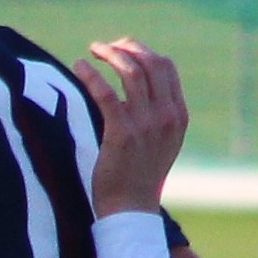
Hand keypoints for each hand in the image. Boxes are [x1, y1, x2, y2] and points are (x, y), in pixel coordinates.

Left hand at [76, 38, 187, 217]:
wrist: (131, 210)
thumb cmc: (139, 177)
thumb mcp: (160, 143)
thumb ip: (156, 114)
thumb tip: (134, 87)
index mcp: (178, 116)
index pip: (166, 67)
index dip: (143, 51)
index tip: (123, 50)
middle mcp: (166, 116)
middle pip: (150, 62)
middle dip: (127, 47)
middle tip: (104, 47)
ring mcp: (145, 124)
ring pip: (130, 71)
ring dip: (110, 54)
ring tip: (93, 50)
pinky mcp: (122, 133)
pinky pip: (105, 92)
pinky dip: (91, 74)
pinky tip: (79, 66)